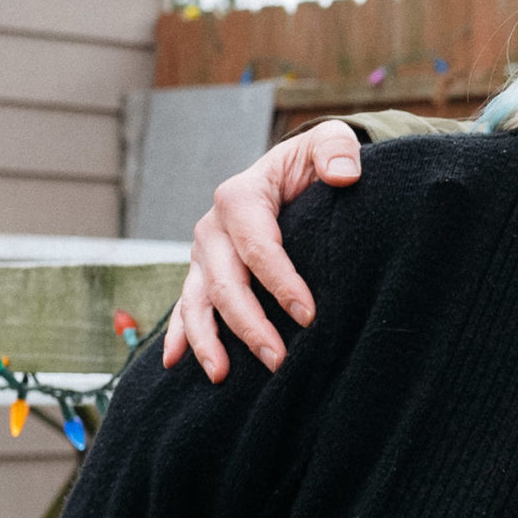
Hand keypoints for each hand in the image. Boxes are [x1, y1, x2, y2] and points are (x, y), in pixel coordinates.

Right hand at [162, 123, 362, 380]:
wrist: (292, 172)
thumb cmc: (314, 161)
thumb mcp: (330, 142)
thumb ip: (338, 150)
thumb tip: (343, 176)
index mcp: (240, 197)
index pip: (258, 247)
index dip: (281, 283)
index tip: (309, 315)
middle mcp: (213, 228)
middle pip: (226, 283)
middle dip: (250, 325)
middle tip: (280, 360)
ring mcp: (203, 254)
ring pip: (198, 302)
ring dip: (208, 340)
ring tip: (222, 375)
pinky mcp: (202, 273)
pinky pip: (186, 307)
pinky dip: (179, 335)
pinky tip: (174, 363)